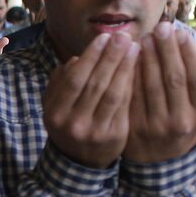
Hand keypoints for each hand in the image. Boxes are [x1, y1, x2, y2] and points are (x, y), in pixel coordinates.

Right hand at [43, 31, 138, 168]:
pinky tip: (140, 67)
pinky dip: (133, 83)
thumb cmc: (69, 122)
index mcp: (55, 113)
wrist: (79, 160)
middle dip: (111, 57)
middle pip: (95, 84)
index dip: (91, 56)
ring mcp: (95, 132)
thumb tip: (77, 58)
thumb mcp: (55, 105)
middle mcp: (73, 124)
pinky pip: (126, 104)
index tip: (104, 37)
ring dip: (125, 67)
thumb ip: (61, 82)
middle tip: (124, 36)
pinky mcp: (115, 136)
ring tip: (135, 47)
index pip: (75, 79)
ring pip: (113, 93)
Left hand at [123, 22, 195, 164]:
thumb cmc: (185, 135)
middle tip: (160, 28)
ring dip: (147, 58)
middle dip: (167, 50)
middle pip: (174, 78)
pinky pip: (133, 96)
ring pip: (152, 85)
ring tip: (145, 38)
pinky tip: (129, 58)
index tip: (181, 32)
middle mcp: (181, 121)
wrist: (157, 167)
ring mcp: (156, 126)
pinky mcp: (134, 128)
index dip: (189, 53)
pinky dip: (131, 75)